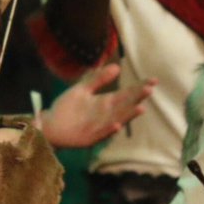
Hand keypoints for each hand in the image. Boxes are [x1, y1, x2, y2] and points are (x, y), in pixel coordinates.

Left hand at [39, 62, 154, 149]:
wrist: (51, 125)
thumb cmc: (67, 108)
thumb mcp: (82, 90)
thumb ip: (98, 79)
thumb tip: (116, 66)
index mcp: (106, 102)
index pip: (126, 94)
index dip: (139, 87)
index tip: (152, 80)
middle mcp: (106, 114)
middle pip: (125, 106)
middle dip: (137, 99)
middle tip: (149, 90)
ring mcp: (100, 126)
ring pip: (118, 120)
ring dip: (128, 115)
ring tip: (140, 108)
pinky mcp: (90, 137)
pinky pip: (102, 134)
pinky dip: (109, 130)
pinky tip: (117, 124)